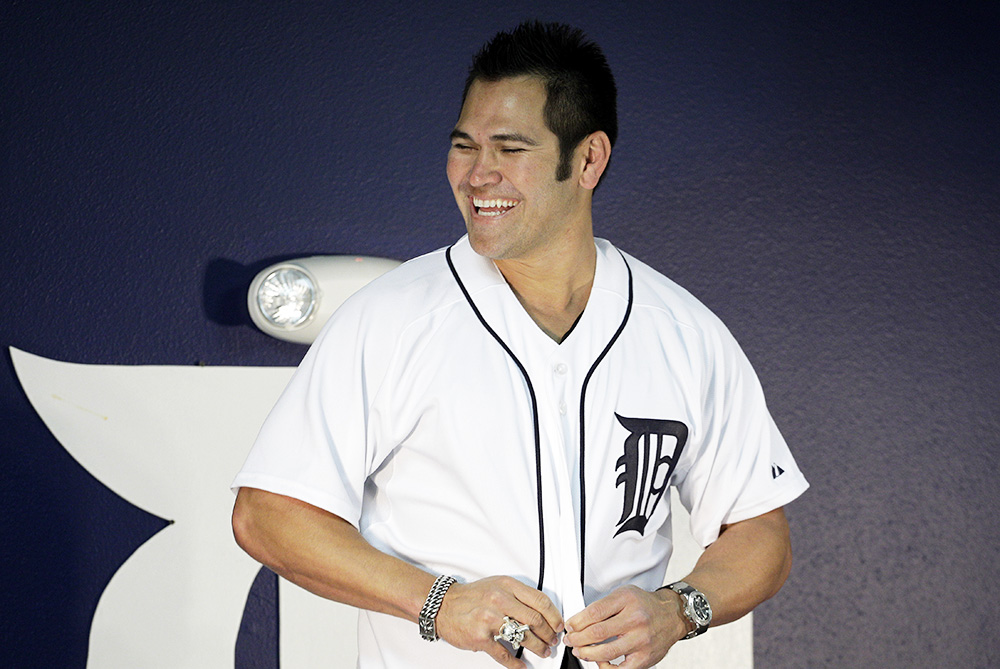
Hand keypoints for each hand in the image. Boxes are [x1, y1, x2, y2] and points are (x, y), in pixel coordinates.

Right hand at [435, 575, 563, 668]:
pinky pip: (503, 654)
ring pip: (523, 637)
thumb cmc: (471, 596)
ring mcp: (489, 619)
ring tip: (543, 651)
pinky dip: (515, 663)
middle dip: (548, 634)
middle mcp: (499, 600)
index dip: (553, 615)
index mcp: (507, 586)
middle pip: (535, 620)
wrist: (444, 605)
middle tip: (552, 640)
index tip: (558, 625)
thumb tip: (541, 610)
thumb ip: (518, 594)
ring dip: (538, 647)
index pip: (540, 600)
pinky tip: (522, 666)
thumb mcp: (497, 585)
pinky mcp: (480, 637)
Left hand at [563, 585, 686, 668]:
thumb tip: (579, 621)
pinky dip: (606, 668)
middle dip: (578, 638)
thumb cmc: (645, 605)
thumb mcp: (624, 595)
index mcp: (627, 600)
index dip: (577, 621)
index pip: (594, 612)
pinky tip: (600, 662)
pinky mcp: (645, 658)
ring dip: (587, 653)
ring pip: (606, 652)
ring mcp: (641, 640)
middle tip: (571, 640)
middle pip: (598, 632)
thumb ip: (603, 606)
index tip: (570, 626)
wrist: (672, 615)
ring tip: (580, 651)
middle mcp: (635, 619)